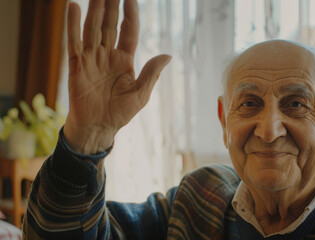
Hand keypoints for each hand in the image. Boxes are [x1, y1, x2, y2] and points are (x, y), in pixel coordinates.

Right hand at [63, 0, 170, 153]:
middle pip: (110, 25)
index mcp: (125, 60)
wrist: (99, 127)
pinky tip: (73, 7)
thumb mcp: (141, 94)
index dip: (130, 15)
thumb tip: (168, 55)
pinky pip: (74, 42)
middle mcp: (108, 55)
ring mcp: (92, 59)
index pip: (129, 32)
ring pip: (93, 29)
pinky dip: (73, 25)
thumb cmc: (121, 112)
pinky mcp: (77, 66)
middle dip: (112, 6)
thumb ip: (152, 73)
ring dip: (95, 10)